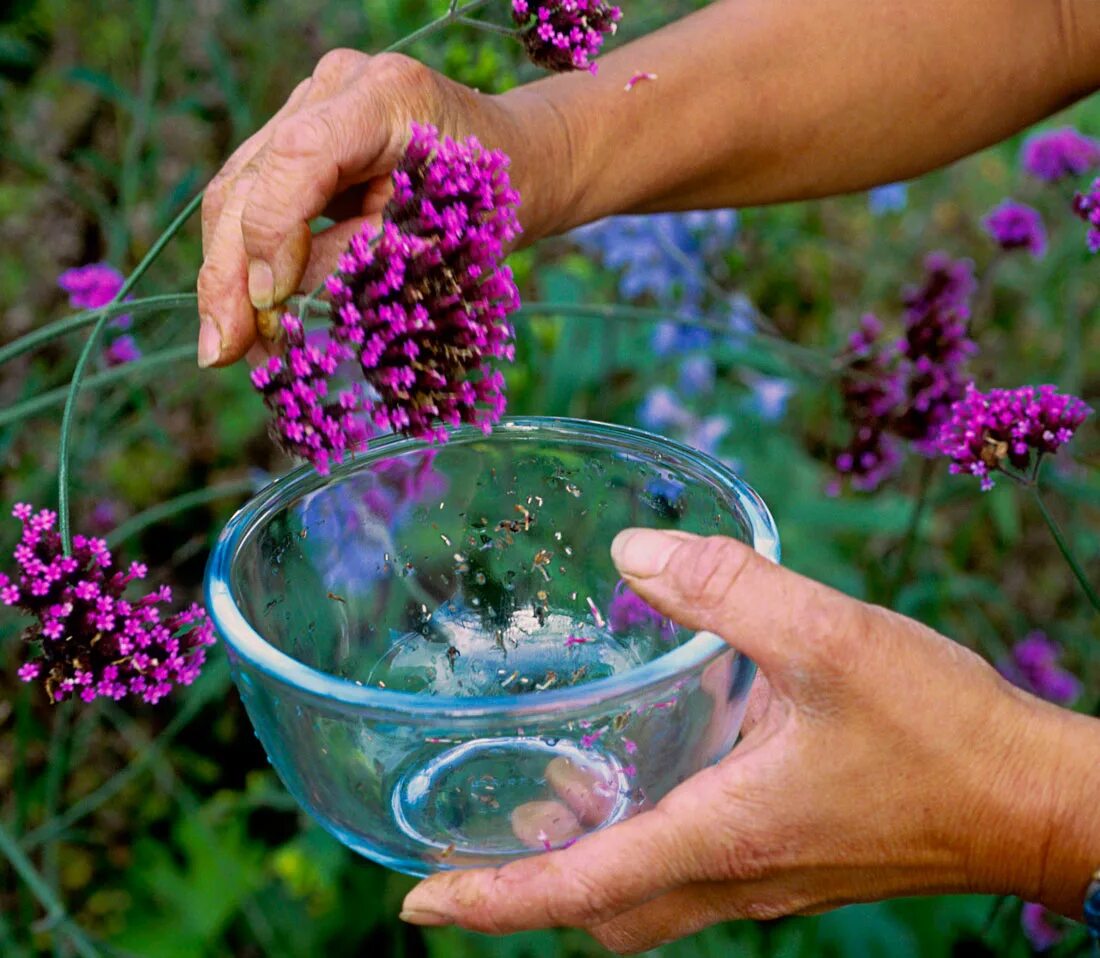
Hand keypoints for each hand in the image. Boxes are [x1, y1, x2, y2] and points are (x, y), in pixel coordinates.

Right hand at [195, 50, 566, 367]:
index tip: (269, 308)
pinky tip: (247, 314)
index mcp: (386, 95)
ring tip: (232, 346)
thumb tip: (278, 305)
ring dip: (228, 273)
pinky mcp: (301, 130)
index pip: (298, 157)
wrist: (515, 161)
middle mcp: (337, 85)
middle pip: (249, 178)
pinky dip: (248, 257)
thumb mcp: (439, 241)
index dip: (271, 235)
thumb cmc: (489, 203)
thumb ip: (360, 261)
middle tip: (223, 352)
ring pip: (237, 188)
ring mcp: (311, 101)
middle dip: (229, 273)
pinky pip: (255, 193)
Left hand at [398, 527, 1084, 952]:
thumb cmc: (943, 732)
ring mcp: (763, 875)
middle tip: (460, 855)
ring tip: (528, 813)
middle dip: (522, 895)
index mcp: (723, 837)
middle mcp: (732, 875)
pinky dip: (639, 844)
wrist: (1034, 800)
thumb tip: (634, 550)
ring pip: (643, 898)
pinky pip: (688, 871)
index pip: (578, 891)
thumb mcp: (829, 638)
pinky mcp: (789, 856)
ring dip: (579, 870)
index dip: (490, 902)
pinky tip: (642, 778)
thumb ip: (726, 588)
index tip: (414, 904)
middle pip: (600, 912)